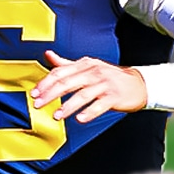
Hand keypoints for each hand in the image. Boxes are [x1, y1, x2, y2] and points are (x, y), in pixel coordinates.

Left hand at [31, 50, 147, 122]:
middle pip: (67, 83)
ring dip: (67, 107)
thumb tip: (47, 54)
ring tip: (56, 116)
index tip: (34, 93)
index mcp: (84, 64)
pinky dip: (89, 113)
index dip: (45, 83)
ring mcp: (105, 84)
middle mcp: (94, 72)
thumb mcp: (88, 67)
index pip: (60, 72)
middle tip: (38, 104)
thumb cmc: (109, 77)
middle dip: (50, 95)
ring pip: (82, 95)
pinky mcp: (114, 97)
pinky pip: (99, 106)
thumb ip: (66, 63)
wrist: (139, 84)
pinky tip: (79, 119)